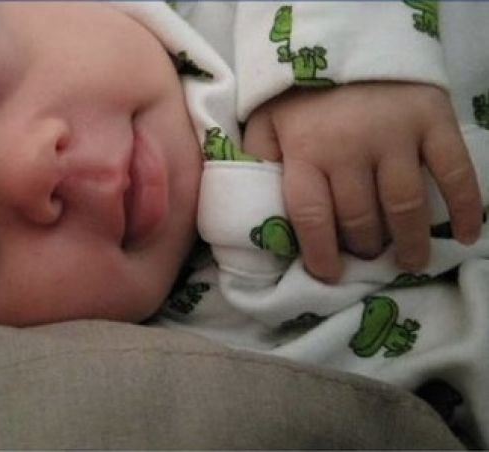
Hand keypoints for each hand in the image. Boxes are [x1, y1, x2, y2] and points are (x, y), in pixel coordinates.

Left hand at [243, 82, 481, 281]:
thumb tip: (256, 211)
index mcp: (305, 152)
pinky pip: (455, 172)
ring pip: (404, 205)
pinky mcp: (433, 121)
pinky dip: (465, 206)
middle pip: (360, 217)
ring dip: (409, 242)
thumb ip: (259, 163)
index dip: (320, 254)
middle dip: (363, 246)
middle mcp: (350, 149)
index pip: (312, 216)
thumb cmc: (300, 90)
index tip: (329, 274)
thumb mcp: (265, 123)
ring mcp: (395, 136)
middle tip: (367, 257)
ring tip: (409, 261)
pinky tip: (466, 234)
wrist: (345, 34)